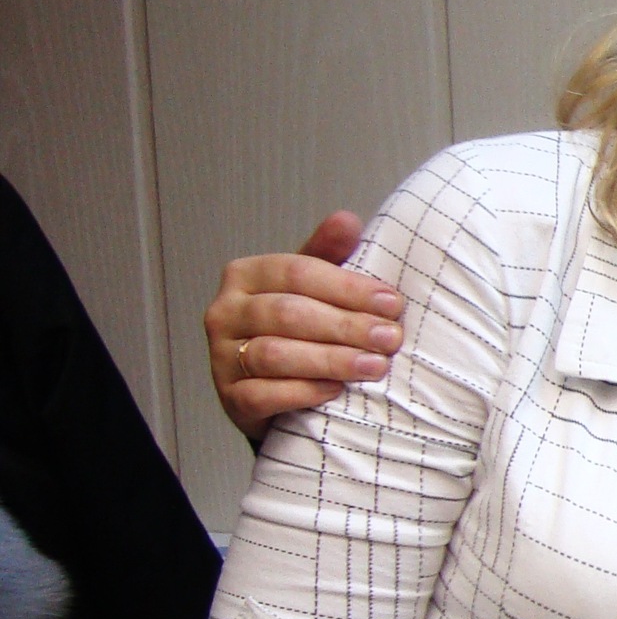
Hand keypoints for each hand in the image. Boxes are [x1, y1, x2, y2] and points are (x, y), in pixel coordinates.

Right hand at [206, 211, 402, 443]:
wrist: (272, 393)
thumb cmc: (297, 332)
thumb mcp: (312, 288)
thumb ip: (328, 255)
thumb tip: (347, 220)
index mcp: (246, 275)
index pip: (298, 272)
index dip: (349, 288)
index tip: (391, 303)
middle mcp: (226, 312)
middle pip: (289, 313)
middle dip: (347, 326)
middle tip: (391, 338)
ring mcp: (222, 357)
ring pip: (275, 354)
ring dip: (331, 360)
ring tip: (374, 366)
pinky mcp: (229, 398)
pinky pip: (262, 395)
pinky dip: (302, 392)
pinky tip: (336, 391)